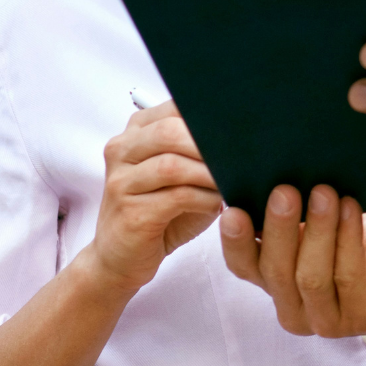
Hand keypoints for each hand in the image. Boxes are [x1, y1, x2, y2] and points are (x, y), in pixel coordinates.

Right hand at [79, 102, 223, 292]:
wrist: (121, 257)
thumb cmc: (161, 211)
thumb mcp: (182, 174)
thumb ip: (199, 150)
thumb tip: (244, 135)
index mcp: (136, 131)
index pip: (173, 108)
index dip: (208, 116)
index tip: (239, 128)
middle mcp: (122, 150)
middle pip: (169, 132)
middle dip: (210, 144)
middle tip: (240, 156)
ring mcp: (121, 181)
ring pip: (172, 165)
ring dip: (209, 174)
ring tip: (232, 182)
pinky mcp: (130, 212)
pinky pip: (175, 197)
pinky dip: (204, 199)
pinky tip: (216, 205)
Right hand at [219, 186, 365, 337]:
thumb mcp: (332, 213)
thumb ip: (301, 200)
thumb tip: (275, 159)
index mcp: (279, 278)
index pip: (244, 264)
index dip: (234, 240)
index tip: (232, 206)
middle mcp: (295, 304)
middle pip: (272, 270)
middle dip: (277, 227)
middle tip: (284, 189)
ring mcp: (326, 317)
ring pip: (308, 276)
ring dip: (316, 230)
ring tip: (325, 192)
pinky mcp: (363, 317)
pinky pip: (348, 277)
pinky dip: (347, 239)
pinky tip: (352, 209)